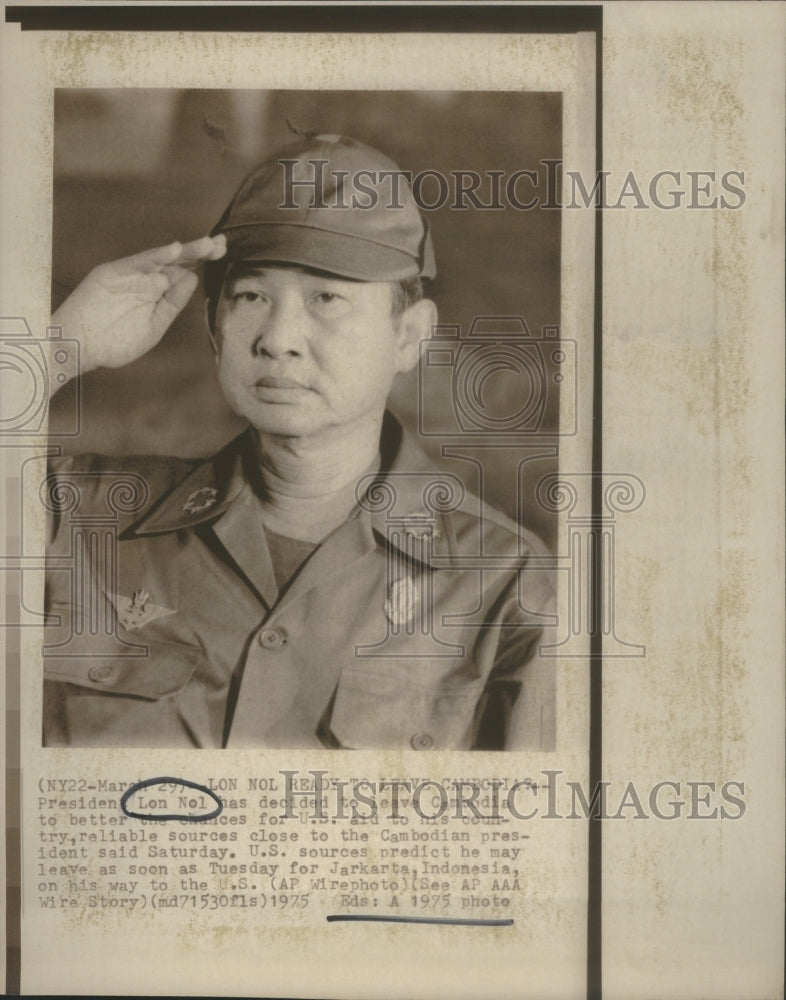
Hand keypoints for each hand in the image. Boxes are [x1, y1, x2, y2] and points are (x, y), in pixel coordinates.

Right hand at [50, 235, 225, 381]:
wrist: (79, 348)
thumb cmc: (114, 343)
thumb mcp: (153, 327)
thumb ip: (172, 304)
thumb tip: (192, 278)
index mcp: (156, 293)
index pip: (184, 272)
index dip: (202, 262)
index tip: (223, 252)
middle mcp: (145, 280)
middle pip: (177, 262)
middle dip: (199, 252)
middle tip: (222, 244)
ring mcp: (130, 275)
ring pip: (161, 259)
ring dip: (184, 251)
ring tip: (207, 245)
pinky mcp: (113, 273)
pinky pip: (137, 263)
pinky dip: (155, 256)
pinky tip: (175, 250)